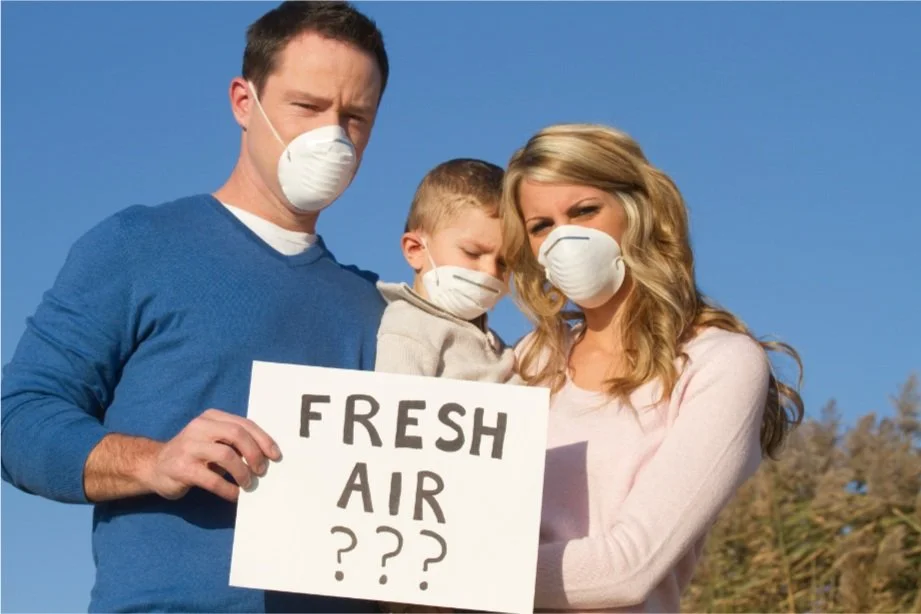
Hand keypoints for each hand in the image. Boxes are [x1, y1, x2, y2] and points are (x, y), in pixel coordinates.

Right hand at [138, 408, 280, 501]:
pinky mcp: (181, 468)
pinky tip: (234, 494)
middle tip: (261, 471)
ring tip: (248, 484)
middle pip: (237, 435)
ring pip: (226, 455)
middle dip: (255, 454)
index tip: (275, 455)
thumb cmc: (193, 454)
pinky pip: (212, 479)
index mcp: (211, 418)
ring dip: (243, 472)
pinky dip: (228, 489)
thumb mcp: (213, 440)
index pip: (244, 424)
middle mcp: (199, 428)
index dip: (263, 440)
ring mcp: (188, 447)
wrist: (154, 466)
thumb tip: (266, 456)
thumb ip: (234, 442)